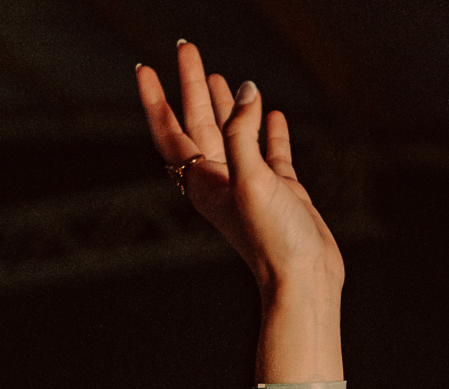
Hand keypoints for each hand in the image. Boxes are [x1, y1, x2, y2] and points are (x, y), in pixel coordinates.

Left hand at [137, 43, 341, 297]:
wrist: (304, 281)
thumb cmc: (273, 240)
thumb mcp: (252, 181)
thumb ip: (242, 134)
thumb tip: (245, 91)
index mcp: (204, 182)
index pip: (172, 132)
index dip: (156, 99)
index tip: (144, 68)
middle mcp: (222, 181)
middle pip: (199, 123)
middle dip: (191, 85)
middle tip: (186, 47)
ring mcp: (251, 185)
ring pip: (233, 134)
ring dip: (224, 105)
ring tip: (218, 75)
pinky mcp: (280, 191)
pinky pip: (271, 151)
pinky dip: (270, 130)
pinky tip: (274, 112)